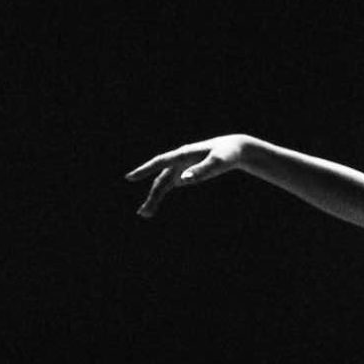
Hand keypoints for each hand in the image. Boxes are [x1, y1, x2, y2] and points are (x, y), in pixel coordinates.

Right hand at [127, 136, 250, 217]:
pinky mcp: (185, 173)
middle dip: (151, 196)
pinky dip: (162, 194)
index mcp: (183, 154)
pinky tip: (154, 207)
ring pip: (163, 184)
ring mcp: (181, 167)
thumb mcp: (218, 162)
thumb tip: (183, 180)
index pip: (160, 162)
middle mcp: (178, 160)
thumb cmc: (226, 154)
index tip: (130, 177)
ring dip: (154, 198)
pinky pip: (169, 185)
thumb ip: (201, 170)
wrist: (234, 149)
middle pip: (160, 180)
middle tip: (142, 213)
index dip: (144, 170)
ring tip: (146, 214)